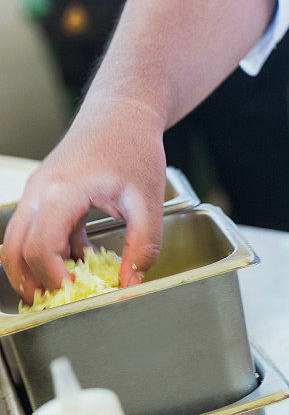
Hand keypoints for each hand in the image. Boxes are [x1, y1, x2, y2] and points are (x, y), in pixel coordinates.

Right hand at [1, 99, 166, 303]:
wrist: (122, 113)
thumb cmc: (134, 147)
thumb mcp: (149, 201)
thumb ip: (144, 244)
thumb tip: (132, 281)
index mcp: (63, 191)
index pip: (39, 246)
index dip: (52, 275)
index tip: (74, 291)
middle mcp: (41, 191)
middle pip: (14, 248)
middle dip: (31, 280)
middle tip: (56, 302)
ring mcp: (39, 191)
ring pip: (17, 240)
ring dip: (34, 268)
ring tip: (63, 288)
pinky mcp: (46, 193)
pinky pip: (35, 229)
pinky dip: (48, 250)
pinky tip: (77, 260)